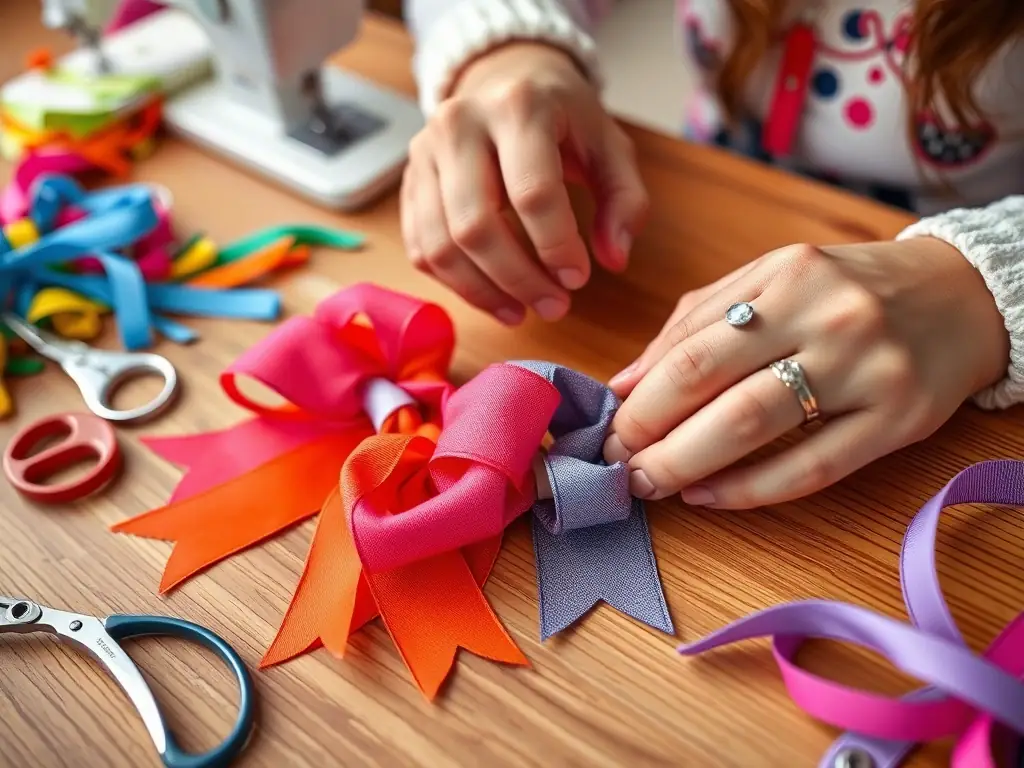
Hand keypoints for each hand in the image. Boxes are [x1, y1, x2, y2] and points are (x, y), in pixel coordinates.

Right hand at [401, 43, 647, 323]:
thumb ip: (625, 202)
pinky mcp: (409, 182)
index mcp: (518, 107)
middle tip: (555, 307)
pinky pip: (421, 249)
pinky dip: (455, 284)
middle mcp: (460, 125)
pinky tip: (493, 297)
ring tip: (522, 311)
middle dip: (518, 279)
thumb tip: (613, 259)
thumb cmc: (563, 120)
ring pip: (440, 245)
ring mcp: (424, 153)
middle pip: (476, 225)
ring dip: (484, 292)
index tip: (578, 278)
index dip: (556, 246)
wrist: (505, 80)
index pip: (532, 192)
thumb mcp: (610, 149)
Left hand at [604, 239, 1009, 507]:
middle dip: (650, 435)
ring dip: (688, 465)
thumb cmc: (847, 290)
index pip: (690, 347)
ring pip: (756, 428)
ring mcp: (868, 370)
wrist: (964, 295)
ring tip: (650, 485)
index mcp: (787, 276)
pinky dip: (751, 490)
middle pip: (714, 387)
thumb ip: (696, 323)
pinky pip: (812, 468)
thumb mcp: (771, 280)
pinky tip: (710, 497)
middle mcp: (828, 317)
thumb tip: (626, 381)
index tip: (606, 429)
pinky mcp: (899, 420)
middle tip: (617, 465)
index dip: (639, 398)